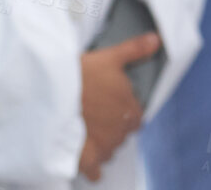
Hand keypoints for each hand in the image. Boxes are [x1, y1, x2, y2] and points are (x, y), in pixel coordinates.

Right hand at [78, 33, 158, 180]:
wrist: (54, 93)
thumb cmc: (83, 73)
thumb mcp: (111, 57)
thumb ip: (135, 51)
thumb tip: (156, 40)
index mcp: (130, 109)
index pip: (136, 117)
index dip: (127, 112)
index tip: (115, 106)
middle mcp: (121, 131)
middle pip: (123, 134)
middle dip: (115, 127)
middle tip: (100, 116)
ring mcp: (104, 145)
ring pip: (110, 150)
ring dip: (105, 144)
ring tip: (92, 134)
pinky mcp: (86, 156)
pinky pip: (94, 170)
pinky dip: (93, 169)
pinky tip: (91, 167)